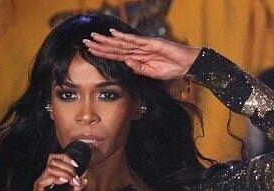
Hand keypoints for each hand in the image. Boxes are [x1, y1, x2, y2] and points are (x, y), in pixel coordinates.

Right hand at [23, 153, 86, 190]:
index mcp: (51, 179)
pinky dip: (57, 178)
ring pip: (50, 168)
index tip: (78, 165)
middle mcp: (44, 179)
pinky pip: (45, 179)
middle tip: (76, 177)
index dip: (67, 159)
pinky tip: (65, 182)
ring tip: (73, 181)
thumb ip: (74, 190)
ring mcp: (40, 184)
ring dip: (65, 172)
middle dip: (68, 166)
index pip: (56, 160)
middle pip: (53, 160)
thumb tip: (84, 180)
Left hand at [84, 29, 200, 79]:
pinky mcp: (151, 43)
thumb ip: (140, 69)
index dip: (104, 53)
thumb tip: (127, 63)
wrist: (188, 65)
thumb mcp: (153, 74)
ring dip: (107, 40)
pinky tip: (113, 34)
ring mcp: (144, 46)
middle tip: (85, 41)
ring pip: (122, 43)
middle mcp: (138, 50)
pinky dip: (124, 37)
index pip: (117, 55)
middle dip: (101, 45)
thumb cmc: (173, 69)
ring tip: (94, 37)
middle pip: (116, 47)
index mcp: (138, 59)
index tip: (91, 51)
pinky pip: (135, 40)